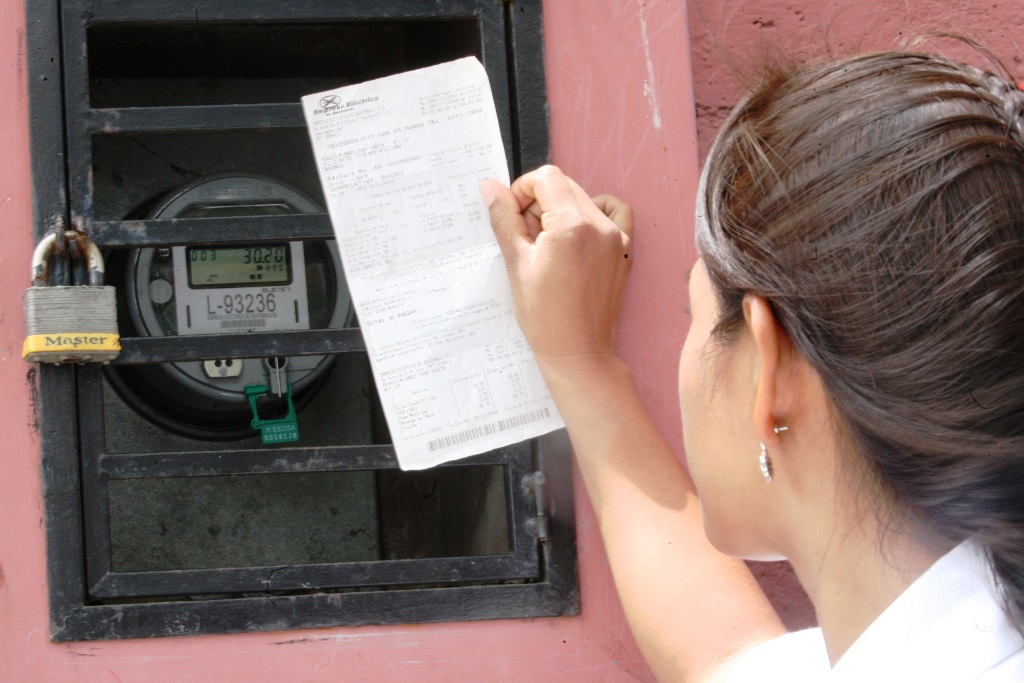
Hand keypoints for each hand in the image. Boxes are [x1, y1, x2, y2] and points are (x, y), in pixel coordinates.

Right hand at [482, 165, 632, 370]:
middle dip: (539, 201)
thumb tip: (490, 188)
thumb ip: (505, 220)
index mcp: (572, 224)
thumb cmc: (545, 317)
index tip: (512, 214)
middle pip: (565, 186)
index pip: (546, 178)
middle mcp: (600, 225)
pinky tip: (577, 235)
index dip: (522, 190)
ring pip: (584, 199)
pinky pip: (615, 213)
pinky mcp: (624, 251)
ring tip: (547, 242)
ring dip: (561, 209)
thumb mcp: (517, 264)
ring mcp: (616, 237)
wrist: (578, 353)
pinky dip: (594, 213)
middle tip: (525, 235)